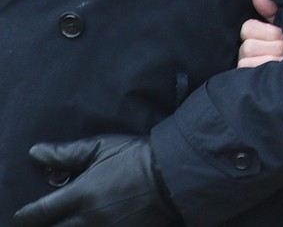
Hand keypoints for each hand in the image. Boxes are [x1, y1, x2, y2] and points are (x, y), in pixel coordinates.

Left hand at [14, 135, 176, 226]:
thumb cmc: (137, 157)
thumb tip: (36, 153)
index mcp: (82, 194)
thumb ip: (67, 153)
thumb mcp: (102, 148)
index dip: (26, 217)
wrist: (175, 174)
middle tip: (43, 223)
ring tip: (66, 224)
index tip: (22, 217)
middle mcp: (90, 219)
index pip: (41, 212)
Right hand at [238, 0, 282, 66]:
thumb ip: (271, 11)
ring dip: (272, 57)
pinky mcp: (249, 81)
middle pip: (249, 43)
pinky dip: (268, 69)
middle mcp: (247, 51)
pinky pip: (251, 70)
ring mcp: (247, 67)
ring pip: (249, 55)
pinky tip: (279, 70)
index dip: (268, 32)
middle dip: (274, 45)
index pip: (248, 27)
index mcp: (256, 36)